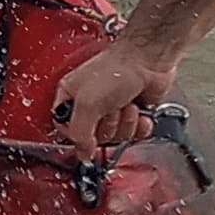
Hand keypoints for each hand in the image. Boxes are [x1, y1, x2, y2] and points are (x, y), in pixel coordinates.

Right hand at [52, 41, 178, 147]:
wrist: (148, 59)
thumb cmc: (117, 68)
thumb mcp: (88, 102)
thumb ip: (79, 132)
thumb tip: (82, 154)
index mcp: (70, 96)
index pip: (66, 130)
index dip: (79, 137)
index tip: (89, 134)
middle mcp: (89, 104)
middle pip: (94, 138)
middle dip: (108, 126)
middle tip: (111, 108)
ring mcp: (111, 110)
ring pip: (116, 137)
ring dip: (126, 123)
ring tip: (126, 104)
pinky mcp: (132, 114)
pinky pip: (134, 135)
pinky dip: (140, 126)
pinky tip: (139, 111)